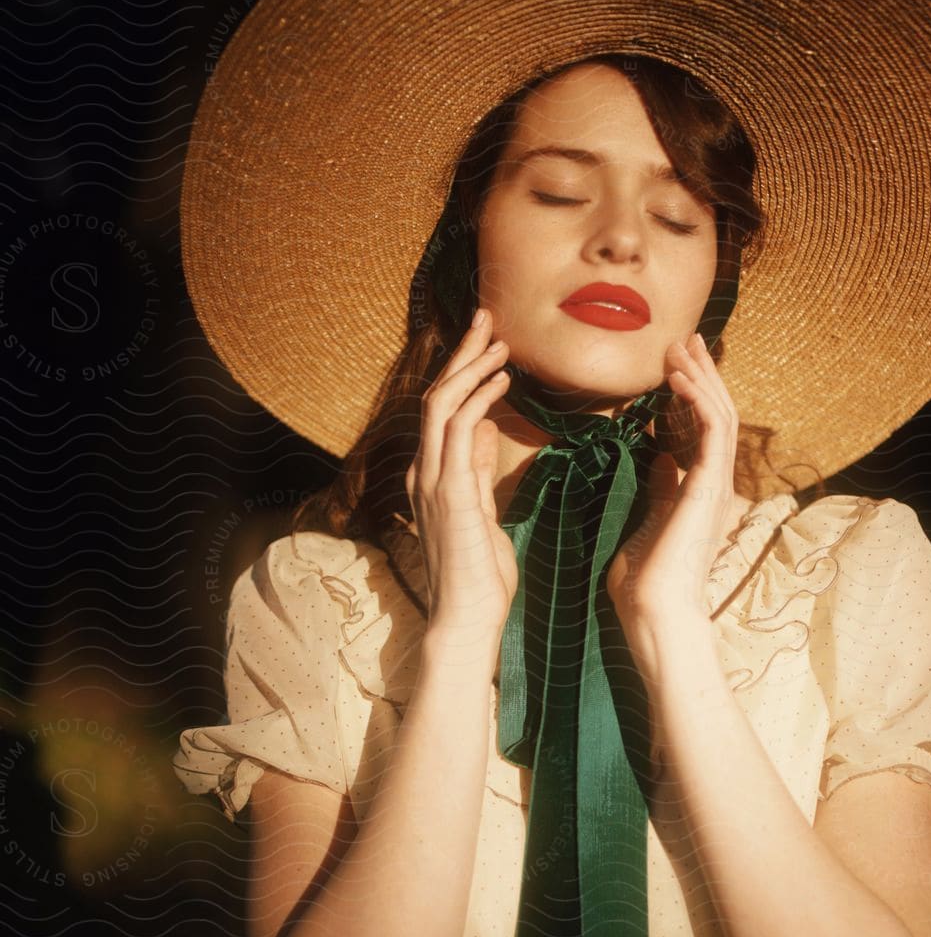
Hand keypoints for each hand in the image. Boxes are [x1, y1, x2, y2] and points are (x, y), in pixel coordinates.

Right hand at [405, 307, 517, 644]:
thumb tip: (481, 432)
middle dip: (461, 352)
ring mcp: (432, 481)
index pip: (441, 410)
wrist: (469, 619)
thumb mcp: (482, 512)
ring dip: (470, 365)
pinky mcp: (449, 493)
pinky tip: (500, 379)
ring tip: (498, 339)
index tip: (488, 344)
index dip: (462, 371)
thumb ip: (476, 471)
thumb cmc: (480, 577)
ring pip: (441, 403)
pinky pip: (456, 430)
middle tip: (487, 317)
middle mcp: (425, 471)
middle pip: (436, 394)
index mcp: (433, 476)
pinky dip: (477, 397)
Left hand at [605, 331, 737, 626]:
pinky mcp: (707, 489)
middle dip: (702, 374)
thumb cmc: (644, 585)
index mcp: (698, 492)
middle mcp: (712, 485)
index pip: (702, 431)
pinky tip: (679, 377)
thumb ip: (659, 490)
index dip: (692, 394)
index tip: (676, 367)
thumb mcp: (647, 523)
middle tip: (687, 340)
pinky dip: (697, 399)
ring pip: (719, 416)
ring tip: (682, 347)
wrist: (653, 614)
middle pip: (716, 414)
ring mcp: (714, 486)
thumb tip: (660, 462)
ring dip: (700, 378)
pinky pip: (711, 432)